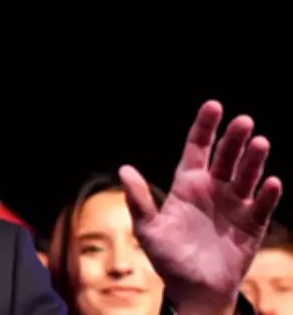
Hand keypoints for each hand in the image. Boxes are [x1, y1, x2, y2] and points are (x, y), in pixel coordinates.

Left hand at [119, 100, 281, 314]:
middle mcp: (213, 190)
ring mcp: (234, 206)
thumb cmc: (167, 257)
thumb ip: (138, 199)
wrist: (193, 289)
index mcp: (187, 185)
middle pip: (225, 158)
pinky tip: (271, 182)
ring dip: (253, 160)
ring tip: (260, 142)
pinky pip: (261, 207)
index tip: (214, 106)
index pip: (197, 148)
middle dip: (234, 139)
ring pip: (246, 177)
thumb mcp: (147, 229)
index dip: (205, 127)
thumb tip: (125, 169)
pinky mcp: (251, 226)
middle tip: (243, 121)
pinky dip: (267, 195)